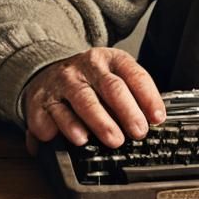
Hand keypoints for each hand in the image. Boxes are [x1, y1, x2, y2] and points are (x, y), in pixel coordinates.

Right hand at [22, 48, 164, 153]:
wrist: (44, 72)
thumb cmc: (87, 81)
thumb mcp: (111, 76)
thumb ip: (130, 95)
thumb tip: (152, 121)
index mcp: (109, 59)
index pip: (134, 75)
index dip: (149, 97)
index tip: (157, 117)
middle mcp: (86, 67)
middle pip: (111, 87)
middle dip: (127, 111)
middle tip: (138, 131)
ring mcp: (62, 82)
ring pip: (84, 100)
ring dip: (100, 122)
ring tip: (113, 139)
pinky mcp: (41, 99)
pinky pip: (53, 115)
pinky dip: (66, 128)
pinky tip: (77, 139)